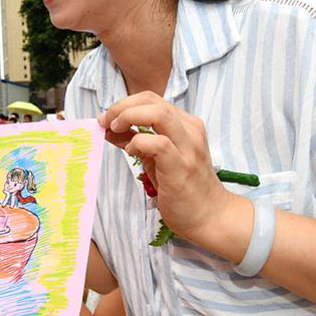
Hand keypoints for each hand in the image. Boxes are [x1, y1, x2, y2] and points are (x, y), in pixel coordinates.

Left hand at [99, 91, 232, 241]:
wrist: (210, 216)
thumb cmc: (182, 187)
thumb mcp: (156, 157)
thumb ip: (135, 139)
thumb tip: (109, 128)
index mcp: (185, 124)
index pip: (150, 99)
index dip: (124, 104)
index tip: (107, 118)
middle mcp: (189, 130)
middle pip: (151, 100)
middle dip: (121, 107)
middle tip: (106, 122)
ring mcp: (188, 147)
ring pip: (158, 113)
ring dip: (129, 117)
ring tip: (115, 130)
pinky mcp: (181, 166)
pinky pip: (158, 143)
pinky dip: (139, 142)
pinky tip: (132, 152)